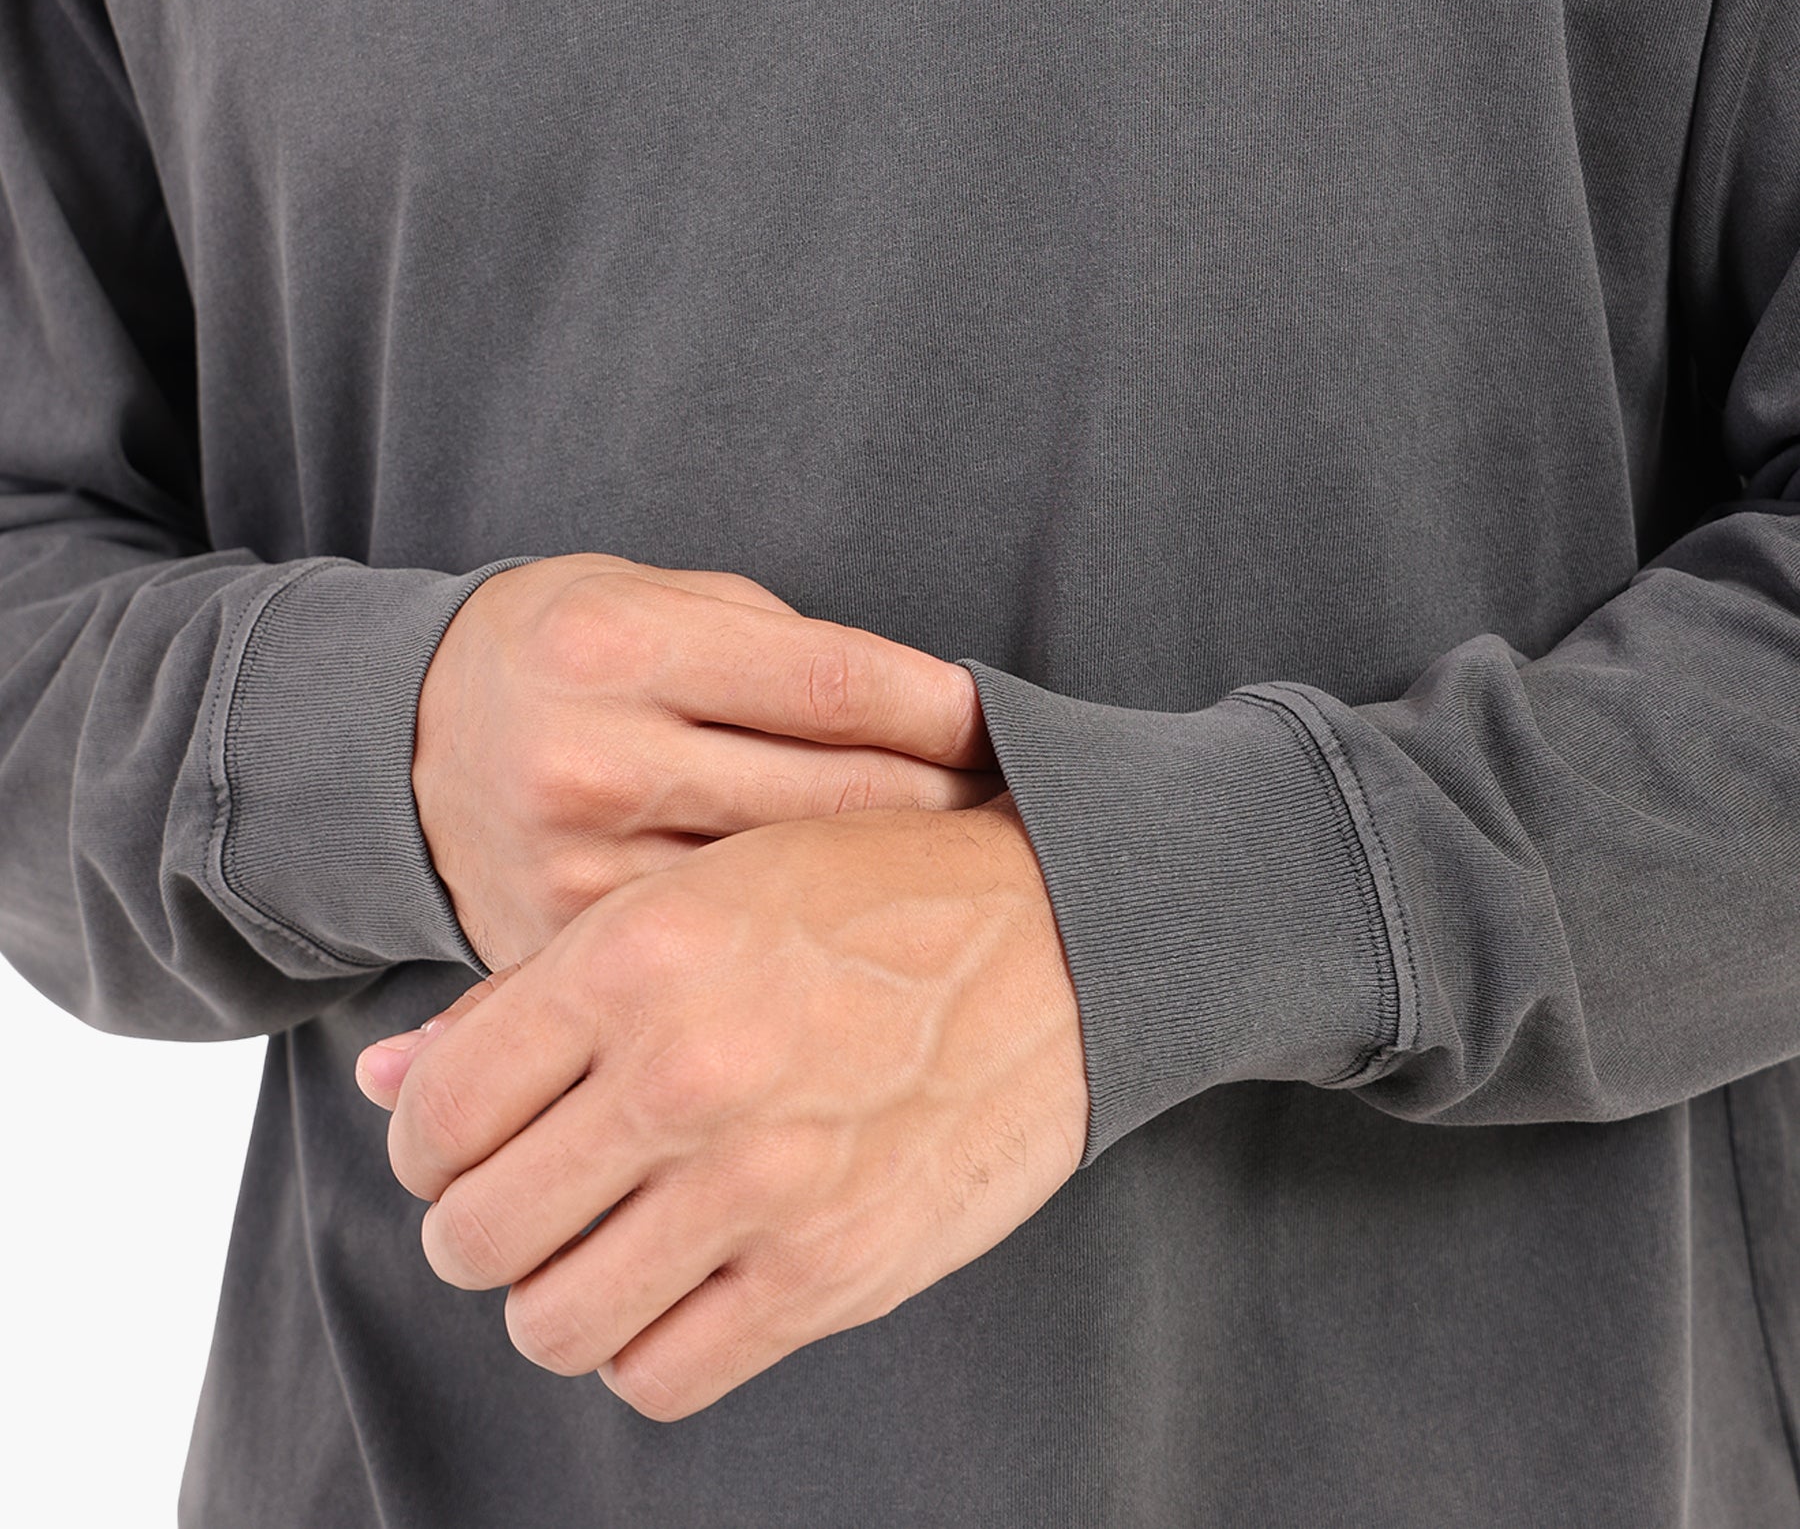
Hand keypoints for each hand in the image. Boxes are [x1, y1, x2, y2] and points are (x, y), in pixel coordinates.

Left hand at [355, 794, 1088, 1420]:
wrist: (1067, 934)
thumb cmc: (871, 893)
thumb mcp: (697, 890)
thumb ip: (533, 990)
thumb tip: (386, 1080)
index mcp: (636, 957)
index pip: (435, 1112)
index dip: (426, 1137)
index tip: (465, 1132)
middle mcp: (686, 1074)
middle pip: (475, 1233)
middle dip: (476, 1220)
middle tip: (526, 1188)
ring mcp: (762, 1185)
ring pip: (551, 1322)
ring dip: (552, 1291)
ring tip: (599, 1237)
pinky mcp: (832, 1271)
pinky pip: (661, 1376)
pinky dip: (643, 1342)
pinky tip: (676, 1276)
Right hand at [413, 552, 999, 968]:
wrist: (402, 740)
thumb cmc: (570, 650)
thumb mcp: (662, 598)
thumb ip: (787, 652)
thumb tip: (939, 715)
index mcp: (617, 650)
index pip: (834, 686)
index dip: (944, 710)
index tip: (1006, 726)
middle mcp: (590, 762)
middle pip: (831, 798)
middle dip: (944, 800)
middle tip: (1017, 805)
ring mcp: (571, 875)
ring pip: (790, 893)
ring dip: (889, 884)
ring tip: (959, 873)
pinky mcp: (558, 957)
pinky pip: (718, 955)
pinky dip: (800, 944)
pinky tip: (858, 933)